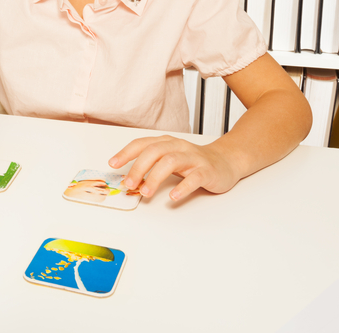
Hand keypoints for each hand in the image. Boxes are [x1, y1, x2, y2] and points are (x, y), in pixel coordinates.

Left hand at [109, 135, 241, 200]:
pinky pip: (194, 178)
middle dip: (138, 168)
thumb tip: (129, 178)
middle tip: (129, 184)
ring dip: (155, 178)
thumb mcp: (169, 158)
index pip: (142, 143)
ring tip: (146, 193)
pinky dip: (182, 187)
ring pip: (171, 162)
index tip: (113, 164)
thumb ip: (151, 165)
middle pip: (154, 151)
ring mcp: (193, 158)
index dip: (126, 153)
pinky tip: (173, 197)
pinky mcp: (207, 171)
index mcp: (166, 142)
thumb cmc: (193, 161)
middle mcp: (178, 147)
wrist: (225, 161)